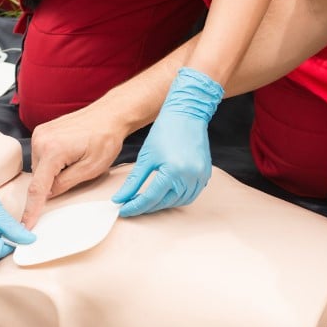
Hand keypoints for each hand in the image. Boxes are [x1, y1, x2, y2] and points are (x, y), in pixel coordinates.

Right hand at [21, 104, 127, 228]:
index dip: (32, 210)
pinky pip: (42, 156)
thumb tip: (48, 195)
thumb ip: (65, 184)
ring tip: (77, 158)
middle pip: (39, 177)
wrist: (110, 114)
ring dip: (54, 171)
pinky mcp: (41, 131)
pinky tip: (70, 153)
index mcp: (52, 150)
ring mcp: (39, 133)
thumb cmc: (105, 139)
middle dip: (54, 183)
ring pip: (40, 168)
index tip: (25, 226)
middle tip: (79, 170)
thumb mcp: (91, 169)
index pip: (38, 188)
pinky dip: (53, 162)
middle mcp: (40, 140)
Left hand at [112, 67, 222, 216]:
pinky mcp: (205, 174)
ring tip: (147, 201)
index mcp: (172, 172)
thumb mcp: (145, 158)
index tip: (123, 211)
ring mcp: (200, 176)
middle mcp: (189, 177)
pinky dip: (177, 197)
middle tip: (132, 205)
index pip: (150, 198)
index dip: (135, 207)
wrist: (186, 114)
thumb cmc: (164, 132)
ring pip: (179, 201)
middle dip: (147, 206)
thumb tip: (120, 199)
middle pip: (164, 202)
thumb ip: (133, 182)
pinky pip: (191, 194)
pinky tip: (166, 194)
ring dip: (163, 204)